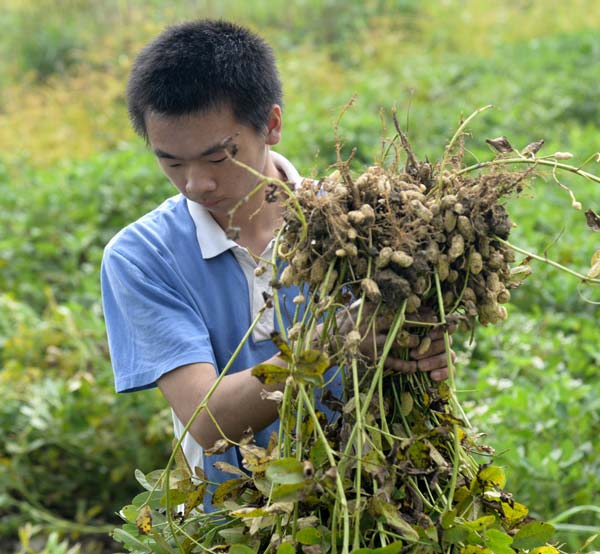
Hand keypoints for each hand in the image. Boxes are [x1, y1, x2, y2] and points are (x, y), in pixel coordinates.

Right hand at [338, 301, 456, 381]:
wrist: (328, 342)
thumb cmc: (346, 321)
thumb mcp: (358, 307)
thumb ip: (376, 301)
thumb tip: (397, 293)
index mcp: (370, 307)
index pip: (399, 305)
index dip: (417, 307)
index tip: (433, 309)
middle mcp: (371, 321)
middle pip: (404, 320)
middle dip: (422, 322)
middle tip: (438, 324)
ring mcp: (371, 340)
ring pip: (400, 340)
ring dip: (415, 342)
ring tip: (424, 343)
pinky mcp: (370, 356)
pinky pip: (392, 362)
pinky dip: (405, 365)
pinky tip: (415, 367)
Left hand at [385, 322, 456, 381]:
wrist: (391, 364)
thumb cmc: (393, 345)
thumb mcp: (397, 335)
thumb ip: (409, 327)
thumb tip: (420, 321)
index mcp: (432, 327)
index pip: (444, 325)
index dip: (440, 330)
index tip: (429, 335)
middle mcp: (441, 339)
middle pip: (446, 341)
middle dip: (430, 348)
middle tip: (413, 355)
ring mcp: (445, 354)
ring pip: (450, 355)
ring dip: (435, 361)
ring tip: (420, 366)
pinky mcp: (445, 369)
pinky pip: (451, 371)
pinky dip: (443, 373)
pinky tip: (432, 376)